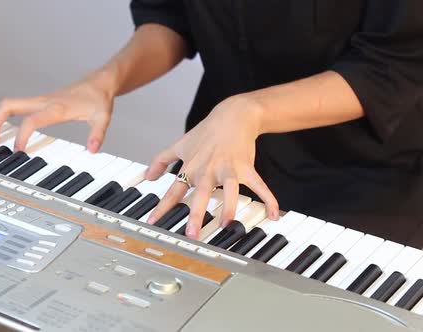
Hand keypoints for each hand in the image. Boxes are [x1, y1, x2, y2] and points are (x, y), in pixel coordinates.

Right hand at [0, 72, 114, 152]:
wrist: (99, 83)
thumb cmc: (99, 99)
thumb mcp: (102, 118)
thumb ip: (97, 135)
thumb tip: (92, 149)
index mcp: (57, 108)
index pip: (31, 121)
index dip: (22, 136)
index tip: (18, 150)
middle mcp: (44, 102)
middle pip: (9, 106)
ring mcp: (40, 100)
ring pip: (8, 103)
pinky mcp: (40, 101)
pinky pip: (14, 105)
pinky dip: (2, 113)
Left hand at [145, 95, 279, 238]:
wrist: (233, 116)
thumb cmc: (207, 132)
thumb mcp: (180, 144)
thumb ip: (162, 160)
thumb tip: (148, 176)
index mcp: (191, 167)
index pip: (174, 190)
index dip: (162, 206)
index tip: (152, 222)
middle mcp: (208, 170)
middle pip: (201, 193)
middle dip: (196, 214)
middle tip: (192, 234)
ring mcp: (228, 168)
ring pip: (229, 189)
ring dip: (229, 207)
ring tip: (228, 225)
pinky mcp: (246, 167)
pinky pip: (258, 185)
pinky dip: (268, 199)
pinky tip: (274, 215)